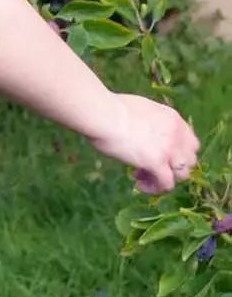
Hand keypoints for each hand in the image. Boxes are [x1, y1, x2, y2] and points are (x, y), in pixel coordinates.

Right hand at [86, 91, 200, 194]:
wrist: (105, 114)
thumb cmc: (112, 109)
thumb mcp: (141, 110)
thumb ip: (150, 122)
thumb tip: (141, 131)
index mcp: (174, 119)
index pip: (191, 143)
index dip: (177, 153)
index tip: (157, 154)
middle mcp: (177, 135)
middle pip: (190, 161)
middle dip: (172, 167)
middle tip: (149, 166)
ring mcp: (169, 150)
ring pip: (182, 175)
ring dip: (164, 178)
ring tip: (142, 176)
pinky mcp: (156, 163)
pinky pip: (166, 184)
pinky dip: (154, 188)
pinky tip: (139, 184)